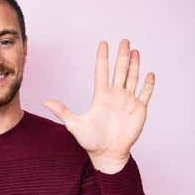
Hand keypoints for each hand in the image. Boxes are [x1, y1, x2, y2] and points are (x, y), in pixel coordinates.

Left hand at [43, 40, 154, 173]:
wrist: (107, 154)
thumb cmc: (90, 141)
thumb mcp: (74, 124)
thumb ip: (62, 111)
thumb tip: (44, 102)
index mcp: (101, 96)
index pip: (102, 72)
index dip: (103, 58)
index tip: (103, 43)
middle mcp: (115, 95)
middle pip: (119, 71)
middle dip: (122, 56)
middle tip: (124, 40)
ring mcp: (128, 101)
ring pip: (132, 78)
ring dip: (134, 65)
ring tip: (135, 51)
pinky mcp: (139, 110)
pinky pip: (145, 94)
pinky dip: (148, 84)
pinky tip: (150, 73)